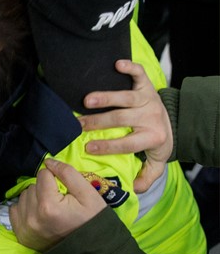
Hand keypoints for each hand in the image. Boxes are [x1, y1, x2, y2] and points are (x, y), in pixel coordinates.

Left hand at [9, 159, 106, 251]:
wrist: (89, 251)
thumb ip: (68, 173)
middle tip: (59, 202)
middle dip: (45, 189)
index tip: (64, 190)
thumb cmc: (91, 221)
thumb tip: (48, 162)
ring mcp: (24, 227)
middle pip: (32, 185)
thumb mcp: (88, 194)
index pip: (43, 175)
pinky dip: (25, 208)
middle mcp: (32, 216)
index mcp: (49, 206)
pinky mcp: (20, 234)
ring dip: (35, 198)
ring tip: (50, 209)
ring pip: (23, 196)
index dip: (55, 178)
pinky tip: (38, 215)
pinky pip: (14, 209)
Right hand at [78, 60, 171, 192]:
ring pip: (126, 98)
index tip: (87, 147)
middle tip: (78, 125)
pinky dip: (130, 68)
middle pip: (122, 119)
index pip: (128, 143)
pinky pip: (139, 75)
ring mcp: (148, 100)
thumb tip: (133, 189)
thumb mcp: (156, 162)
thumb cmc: (156, 142)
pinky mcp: (146, 86)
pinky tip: (116, 64)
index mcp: (152, 137)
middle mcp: (150, 117)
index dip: (108, 146)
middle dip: (98, 122)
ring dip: (106, 97)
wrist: (174, 121)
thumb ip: (146, 176)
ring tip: (86, 100)